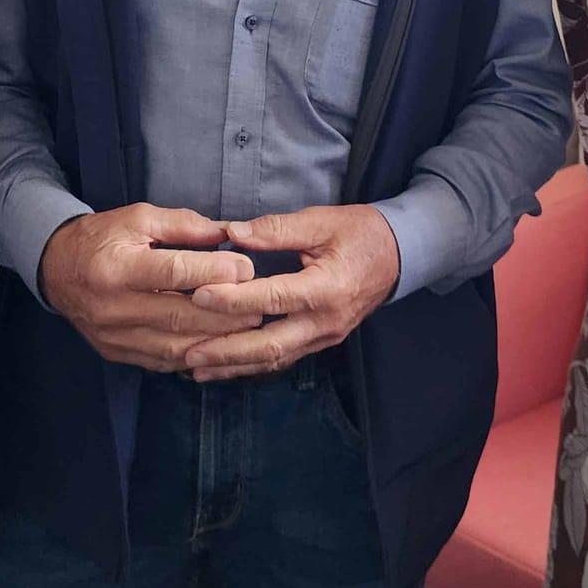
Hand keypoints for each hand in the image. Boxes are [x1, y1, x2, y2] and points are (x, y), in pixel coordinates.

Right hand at [38, 204, 262, 373]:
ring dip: (217, 340)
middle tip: (261, 305)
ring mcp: (114, 336)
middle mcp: (114, 307)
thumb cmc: (102, 238)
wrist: (56, 270)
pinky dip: (195, 355)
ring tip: (249, 328)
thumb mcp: (138, 218)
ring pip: (176, 346)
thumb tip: (227, 234)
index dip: (214, 271)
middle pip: (180, 316)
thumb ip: (183, 225)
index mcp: (117, 268)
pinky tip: (219, 346)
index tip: (247, 267)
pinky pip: (164, 361)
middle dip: (226, 312)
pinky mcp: (118, 353)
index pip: (173, 272)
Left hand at [183, 205, 401, 381]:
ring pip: (275, 358)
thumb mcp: (320, 221)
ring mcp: (326, 336)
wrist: (399, 254)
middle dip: (226, 350)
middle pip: (270, 344)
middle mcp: (326, 321)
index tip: (198, 295)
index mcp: (327, 288)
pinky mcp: (322, 341)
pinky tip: (224, 365)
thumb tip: (231, 233)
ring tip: (195, 367)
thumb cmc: (360, 232)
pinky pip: (283, 357)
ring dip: (234, 365)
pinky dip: (252, 363)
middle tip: (188, 352)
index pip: (272, 298)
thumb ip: (275, 229)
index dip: (233, 299)